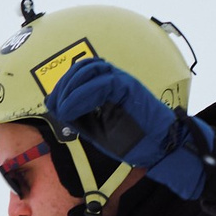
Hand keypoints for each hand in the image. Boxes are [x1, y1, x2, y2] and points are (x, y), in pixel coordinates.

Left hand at [43, 57, 212, 199]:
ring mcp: (124, 81)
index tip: (53, 104)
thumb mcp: (98, 130)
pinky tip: (73, 109)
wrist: (163, 148)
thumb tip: (56, 107)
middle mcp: (116, 79)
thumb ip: (79, 118)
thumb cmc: (135, 141)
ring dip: (71, 87)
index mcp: (109, 87)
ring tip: (64, 108)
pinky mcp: (129, 87)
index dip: (63, 85)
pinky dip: (82, 95)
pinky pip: (101, 83)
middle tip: (56, 107)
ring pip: (90, 68)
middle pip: (82, 67)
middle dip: (64, 85)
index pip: (81, 73)